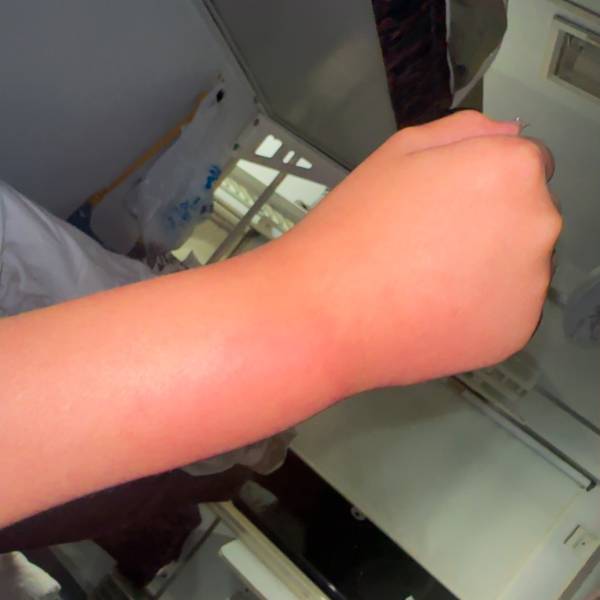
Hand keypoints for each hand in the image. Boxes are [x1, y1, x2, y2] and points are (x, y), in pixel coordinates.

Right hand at [278, 111, 560, 390]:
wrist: (326, 313)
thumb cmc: (353, 235)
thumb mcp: (399, 152)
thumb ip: (464, 132)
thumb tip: (507, 134)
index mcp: (509, 171)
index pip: (527, 165)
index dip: (483, 181)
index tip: (454, 201)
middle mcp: (535, 225)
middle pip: (527, 215)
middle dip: (489, 223)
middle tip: (431, 241)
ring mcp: (530, 284)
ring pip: (519, 265)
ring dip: (487, 268)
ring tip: (427, 276)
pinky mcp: (515, 331)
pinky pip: (508, 310)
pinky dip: (481, 310)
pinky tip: (436, 305)